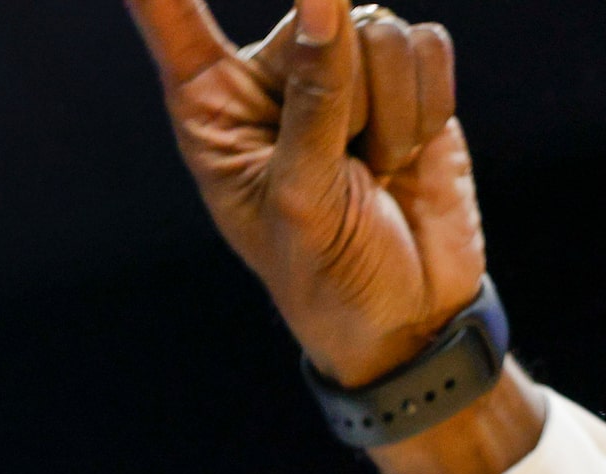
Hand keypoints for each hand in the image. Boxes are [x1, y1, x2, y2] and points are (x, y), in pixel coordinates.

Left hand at [125, 0, 542, 473]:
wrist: (408, 311)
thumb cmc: (328, 270)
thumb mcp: (306, 196)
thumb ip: (315, 96)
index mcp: (213, 112)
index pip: (176, 26)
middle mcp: (269, 81)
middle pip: (314, 18)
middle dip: (346, 90)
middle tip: (349, 166)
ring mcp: (340, 72)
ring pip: (377, 30)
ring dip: (392, 113)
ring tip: (377, 171)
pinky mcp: (404, 77)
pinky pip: (427, 46)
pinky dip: (429, 106)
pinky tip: (408, 156)